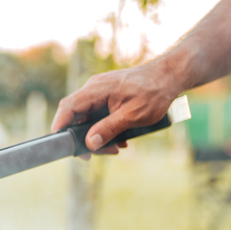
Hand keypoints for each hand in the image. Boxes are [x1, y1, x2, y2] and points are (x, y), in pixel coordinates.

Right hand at [51, 60, 182, 153]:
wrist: (170, 76)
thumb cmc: (155, 93)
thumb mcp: (133, 116)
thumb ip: (109, 129)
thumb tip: (89, 143)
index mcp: (97, 89)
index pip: (68, 107)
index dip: (60, 126)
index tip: (59, 143)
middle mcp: (93, 88)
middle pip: (77, 116)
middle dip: (85, 138)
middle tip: (101, 153)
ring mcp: (99, 92)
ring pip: (88, 118)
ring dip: (98, 135)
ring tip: (116, 147)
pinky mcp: (106, 96)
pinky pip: (97, 115)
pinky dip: (105, 128)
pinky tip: (120, 137)